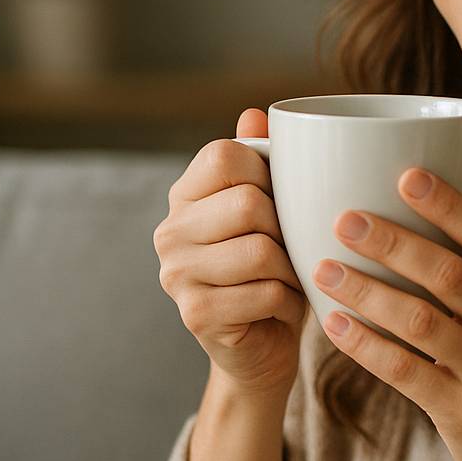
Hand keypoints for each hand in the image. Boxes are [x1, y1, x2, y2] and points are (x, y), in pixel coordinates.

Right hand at [154, 109, 308, 398]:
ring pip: (260, 251)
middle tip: (291, 249)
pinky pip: (265, 293)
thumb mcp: (273, 211)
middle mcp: (169, 231)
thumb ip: (263, 161)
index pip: (226, 156)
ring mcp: (175, 274)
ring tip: (290, 278)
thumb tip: (254, 113)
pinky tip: (283, 307)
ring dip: (292, 269)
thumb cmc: (273, 269)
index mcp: (185, 195)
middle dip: (286, 228)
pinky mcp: (194, 314)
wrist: (261, 347)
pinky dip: (289, 301)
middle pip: (248, 203)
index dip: (268, 174)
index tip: (279, 201)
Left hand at [312, 167, 461, 460]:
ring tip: (323, 269)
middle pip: (451, 276)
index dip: (450, 205)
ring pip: (423, 324)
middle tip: (345, 219)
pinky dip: (366, 346)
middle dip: (395, 243)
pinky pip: (406, 373)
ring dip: (369, 293)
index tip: (406, 174)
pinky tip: (332, 324)